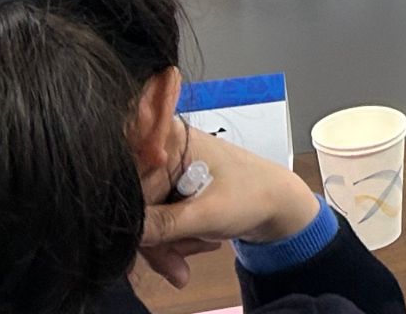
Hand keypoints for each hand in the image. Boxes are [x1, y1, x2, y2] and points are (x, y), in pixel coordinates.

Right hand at [140, 125, 322, 287]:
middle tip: (177, 266)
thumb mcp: (207, 214)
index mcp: (171, 139)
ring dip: (168, 243)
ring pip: (144, 217)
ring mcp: (168, 170)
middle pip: (136, 203)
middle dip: (156, 240)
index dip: (135, 219)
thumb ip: (163, 224)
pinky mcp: (172, 188)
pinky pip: (155, 220)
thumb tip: (125, 231)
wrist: (280, 204)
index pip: (130, 184)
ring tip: (203, 245)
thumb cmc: (255, 195)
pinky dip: (173, 239)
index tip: (143, 246)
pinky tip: (201, 241)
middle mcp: (164, 148)